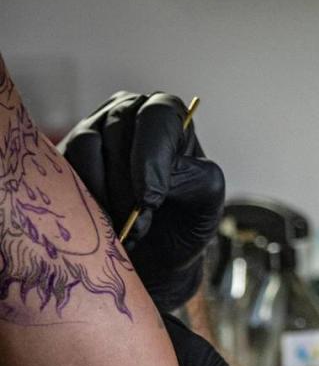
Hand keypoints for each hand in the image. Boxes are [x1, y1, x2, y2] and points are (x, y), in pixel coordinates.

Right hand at [58, 92, 224, 310]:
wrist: (154, 254)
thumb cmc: (184, 220)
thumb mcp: (207, 202)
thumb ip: (199, 179)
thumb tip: (169, 170)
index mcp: (170, 116)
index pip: (158, 116)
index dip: (152, 158)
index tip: (150, 200)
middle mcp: (129, 111)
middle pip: (119, 130)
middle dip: (128, 185)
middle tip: (138, 225)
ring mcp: (93, 128)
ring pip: (88, 145)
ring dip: (104, 192)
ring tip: (122, 228)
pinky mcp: (66, 153)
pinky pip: (65, 165)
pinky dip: (82, 196)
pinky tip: (100, 222)